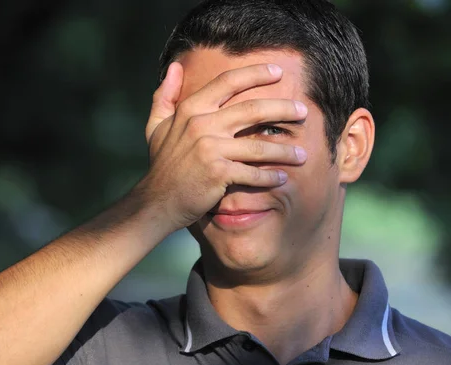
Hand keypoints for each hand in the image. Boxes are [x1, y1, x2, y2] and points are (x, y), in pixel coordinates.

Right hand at [139, 62, 307, 231]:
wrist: (157, 201)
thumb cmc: (161, 163)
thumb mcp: (156, 126)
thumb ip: (165, 95)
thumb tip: (175, 67)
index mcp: (190, 109)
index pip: (228, 82)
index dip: (256, 73)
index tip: (278, 72)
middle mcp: (201, 124)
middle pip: (253, 110)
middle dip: (283, 109)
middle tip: (304, 111)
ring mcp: (210, 149)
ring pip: (259, 145)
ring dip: (285, 151)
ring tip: (302, 154)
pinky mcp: (218, 173)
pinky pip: (253, 173)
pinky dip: (270, 177)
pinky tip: (282, 178)